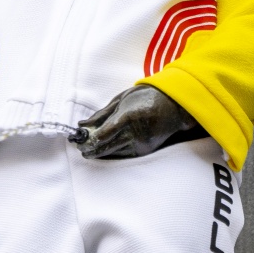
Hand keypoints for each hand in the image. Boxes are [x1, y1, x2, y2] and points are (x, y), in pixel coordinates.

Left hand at [72, 86, 203, 159]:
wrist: (174, 106)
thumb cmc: (146, 97)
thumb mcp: (122, 100)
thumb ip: (102, 114)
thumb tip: (83, 124)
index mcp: (130, 116)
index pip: (106, 133)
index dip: (91, 139)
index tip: (80, 140)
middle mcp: (136, 132)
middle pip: (108, 146)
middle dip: (92, 149)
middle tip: (80, 149)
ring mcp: (141, 143)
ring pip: (115, 153)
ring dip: (100, 153)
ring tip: (88, 151)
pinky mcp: (145, 150)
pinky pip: (124, 155)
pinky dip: (112, 154)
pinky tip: (103, 152)